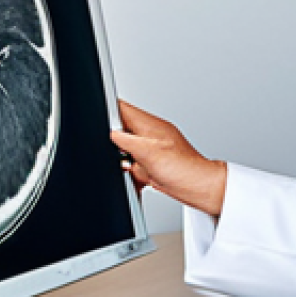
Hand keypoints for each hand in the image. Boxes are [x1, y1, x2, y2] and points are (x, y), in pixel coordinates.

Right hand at [110, 100, 226, 216]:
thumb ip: (126, 140)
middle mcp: (149, 134)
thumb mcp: (148, 152)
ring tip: (136, 167)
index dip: (107, 109)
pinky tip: (139, 178)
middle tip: (122, 154)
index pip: (123, 108)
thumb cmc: (183, 169)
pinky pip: (133, 167)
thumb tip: (112, 133)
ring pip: (124, 152)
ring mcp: (151, 149)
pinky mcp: (151, 165)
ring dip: (124, 162)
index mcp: (149, 124)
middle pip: (120, 131)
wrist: (198, 188)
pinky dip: (132, 174)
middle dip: (114, 144)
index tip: (98, 116)